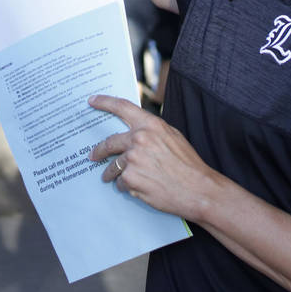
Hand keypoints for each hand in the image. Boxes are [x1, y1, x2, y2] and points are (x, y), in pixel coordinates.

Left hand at [87, 94, 217, 219]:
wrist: (198, 190)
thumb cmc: (188, 165)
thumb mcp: (173, 137)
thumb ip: (152, 132)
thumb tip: (135, 131)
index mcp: (151, 125)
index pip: (122, 107)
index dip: (104, 102)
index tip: (92, 101)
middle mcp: (139, 139)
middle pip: (109, 142)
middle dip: (98, 151)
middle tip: (93, 156)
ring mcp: (133, 159)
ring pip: (113, 166)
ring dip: (112, 174)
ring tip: (113, 179)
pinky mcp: (130, 179)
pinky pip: (120, 182)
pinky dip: (125, 186)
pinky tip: (138, 188)